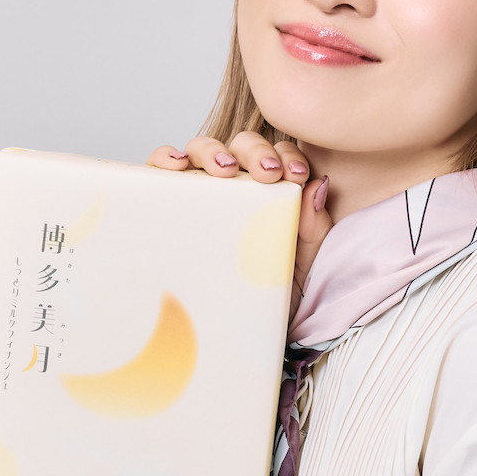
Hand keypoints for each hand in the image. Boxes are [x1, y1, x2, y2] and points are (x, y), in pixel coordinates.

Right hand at [148, 133, 332, 310]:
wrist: (238, 328)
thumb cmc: (268, 291)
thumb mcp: (299, 263)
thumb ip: (313, 227)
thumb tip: (316, 186)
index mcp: (269, 191)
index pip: (277, 156)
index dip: (287, 155)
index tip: (296, 175)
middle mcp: (234, 185)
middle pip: (240, 148)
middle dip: (254, 152)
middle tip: (266, 173)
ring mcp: (201, 192)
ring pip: (201, 151)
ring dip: (212, 151)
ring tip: (224, 169)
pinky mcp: (168, 204)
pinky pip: (161, 173)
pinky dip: (164, 158)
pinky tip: (176, 165)